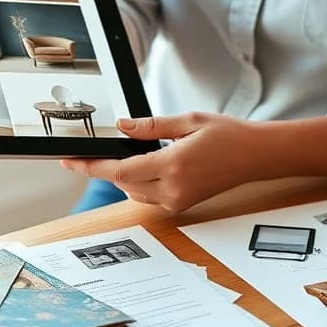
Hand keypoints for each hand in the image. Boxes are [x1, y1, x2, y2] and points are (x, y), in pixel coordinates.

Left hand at [61, 113, 265, 213]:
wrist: (255, 156)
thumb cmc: (228, 135)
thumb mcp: (188, 121)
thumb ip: (151, 126)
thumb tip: (123, 126)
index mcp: (173, 165)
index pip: (120, 171)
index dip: (91, 167)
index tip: (70, 162)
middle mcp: (174, 189)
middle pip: (123, 184)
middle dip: (106, 169)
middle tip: (92, 153)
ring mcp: (178, 200)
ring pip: (134, 193)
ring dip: (123, 176)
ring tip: (122, 156)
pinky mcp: (182, 205)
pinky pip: (149, 198)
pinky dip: (139, 183)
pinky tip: (143, 167)